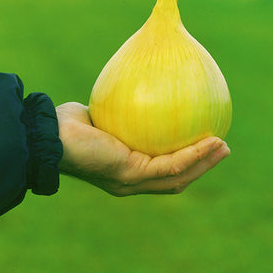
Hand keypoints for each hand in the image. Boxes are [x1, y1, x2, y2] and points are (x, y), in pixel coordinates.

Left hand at [56, 102, 229, 195]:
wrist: (49, 135)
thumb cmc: (72, 123)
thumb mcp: (106, 114)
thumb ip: (125, 112)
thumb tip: (140, 91)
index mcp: (128, 170)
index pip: (164, 171)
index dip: (188, 162)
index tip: (206, 144)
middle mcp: (132, 181)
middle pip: (177, 179)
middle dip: (202, 165)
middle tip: (223, 148)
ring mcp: (132, 181)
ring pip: (179, 176)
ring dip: (204, 163)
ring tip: (224, 147)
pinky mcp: (130, 175)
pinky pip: (170, 165)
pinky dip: (193, 155)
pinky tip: (211, 142)